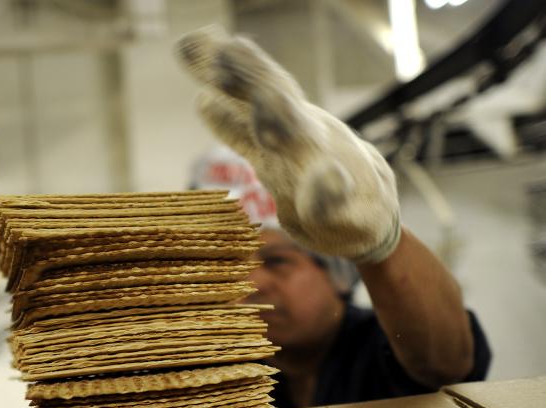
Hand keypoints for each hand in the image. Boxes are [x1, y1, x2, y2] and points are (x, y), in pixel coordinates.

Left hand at [176, 25, 400, 262]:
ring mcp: (325, 170)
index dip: (226, 68)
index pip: (252, 91)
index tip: (190, 43)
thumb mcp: (268, 148)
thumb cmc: (313, 175)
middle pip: (275, 102)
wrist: (368, 214)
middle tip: (224, 54)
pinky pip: (336, 202)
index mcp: (281, 126)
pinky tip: (329, 182)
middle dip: (251, 78)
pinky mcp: (346, 208)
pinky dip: (331, 192)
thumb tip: (200, 97)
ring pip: (302, 140)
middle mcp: (302, 139)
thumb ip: (234, 124)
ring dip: (283, 119)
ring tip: (266, 102)